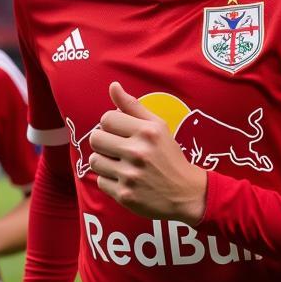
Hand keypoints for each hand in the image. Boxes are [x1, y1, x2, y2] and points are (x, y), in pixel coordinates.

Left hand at [88, 82, 206, 223]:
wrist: (186, 193)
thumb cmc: (169, 156)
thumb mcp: (158, 126)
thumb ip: (133, 106)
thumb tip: (113, 86)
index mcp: (147, 132)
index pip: (106, 118)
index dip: (110, 124)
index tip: (120, 132)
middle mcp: (138, 152)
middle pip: (95, 138)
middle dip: (104, 141)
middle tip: (116, 147)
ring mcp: (130, 175)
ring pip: (94, 160)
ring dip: (104, 161)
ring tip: (119, 163)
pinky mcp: (124, 195)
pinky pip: (100, 181)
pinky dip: (109, 180)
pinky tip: (124, 179)